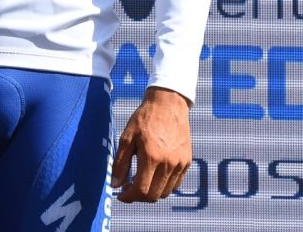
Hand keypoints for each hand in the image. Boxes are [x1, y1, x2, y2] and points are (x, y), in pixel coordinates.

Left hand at [112, 86, 191, 202]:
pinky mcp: (187, 162)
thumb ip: (120, 163)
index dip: (129, 197)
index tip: (121, 195)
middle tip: (128, 190)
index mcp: (152, 157)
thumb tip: (115, 185)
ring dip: (151, 193)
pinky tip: (153, 177)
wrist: (168, 104)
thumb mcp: (127, 138)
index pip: (142, 190)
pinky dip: (164, 186)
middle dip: (139, 197)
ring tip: (139, 183)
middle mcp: (169, 164)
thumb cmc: (144, 119)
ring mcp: (180, 164)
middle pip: (154, 195)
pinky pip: (176, 183)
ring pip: (166, 192)